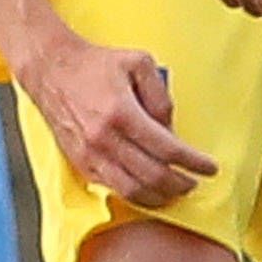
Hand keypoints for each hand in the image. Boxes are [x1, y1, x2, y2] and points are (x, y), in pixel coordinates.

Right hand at [17, 32, 215, 207]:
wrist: (51, 70)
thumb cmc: (97, 65)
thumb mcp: (139, 63)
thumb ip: (161, 97)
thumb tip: (171, 130)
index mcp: (121, 113)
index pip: (167, 149)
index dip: (193, 162)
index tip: (210, 168)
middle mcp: (104, 139)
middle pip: (152, 176)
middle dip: (180, 185)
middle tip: (195, 183)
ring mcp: (90, 155)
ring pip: (132, 190)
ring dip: (160, 197)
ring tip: (176, 192)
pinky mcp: (80, 163)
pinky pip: (113, 188)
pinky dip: (136, 194)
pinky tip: (150, 190)